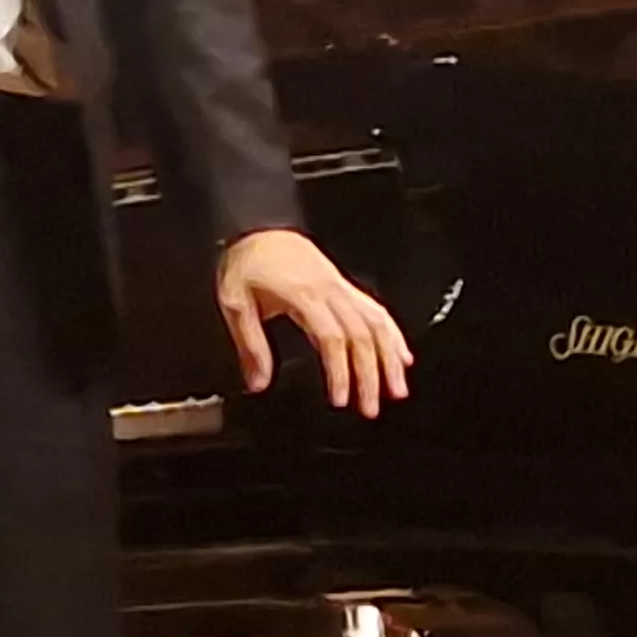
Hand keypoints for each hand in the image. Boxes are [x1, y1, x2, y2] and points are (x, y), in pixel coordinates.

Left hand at [216, 226, 413, 416]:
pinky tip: (401, 355)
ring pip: (377, 323)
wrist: (258, 228)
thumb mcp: (235, 301)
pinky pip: (376, 310)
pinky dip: (393, 335)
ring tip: (397, 389)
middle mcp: (329, 291)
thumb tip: (258, 382)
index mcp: (303, 295)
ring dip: (390, 357)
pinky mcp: (345, 287)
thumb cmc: (247, 262)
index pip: (331, 338)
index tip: (341, 399)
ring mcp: (341, 287)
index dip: (340, 370)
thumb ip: (250, 344)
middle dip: (370, 375)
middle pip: (360, 335)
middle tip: (370, 408)